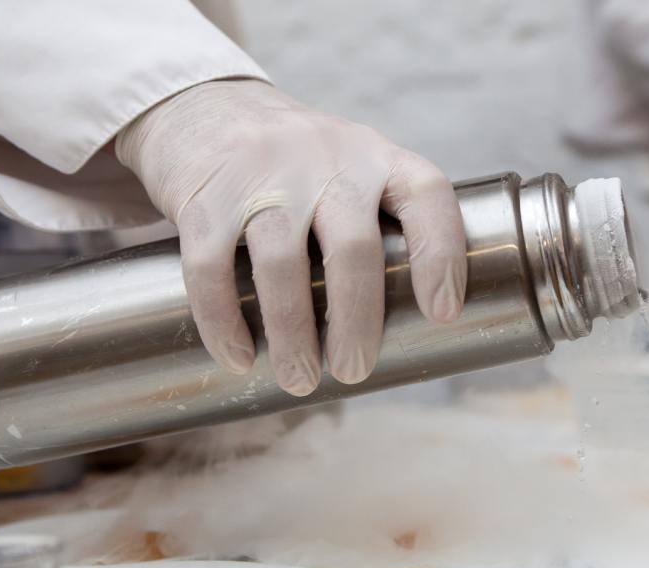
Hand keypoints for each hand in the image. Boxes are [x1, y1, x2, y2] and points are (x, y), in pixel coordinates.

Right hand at [116, 80, 466, 394]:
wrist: (208, 108)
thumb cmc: (302, 167)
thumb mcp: (355, 170)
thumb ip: (384, 227)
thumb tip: (413, 333)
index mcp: (377, 158)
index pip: (425, 195)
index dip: (441, 253)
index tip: (443, 312)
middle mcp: (327, 160)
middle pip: (353, 247)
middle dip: (357, 322)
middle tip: (355, 371)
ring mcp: (263, 175)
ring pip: (281, 263)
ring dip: (292, 334)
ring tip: (300, 379)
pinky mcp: (205, 196)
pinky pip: (211, 268)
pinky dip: (223, 322)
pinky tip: (238, 358)